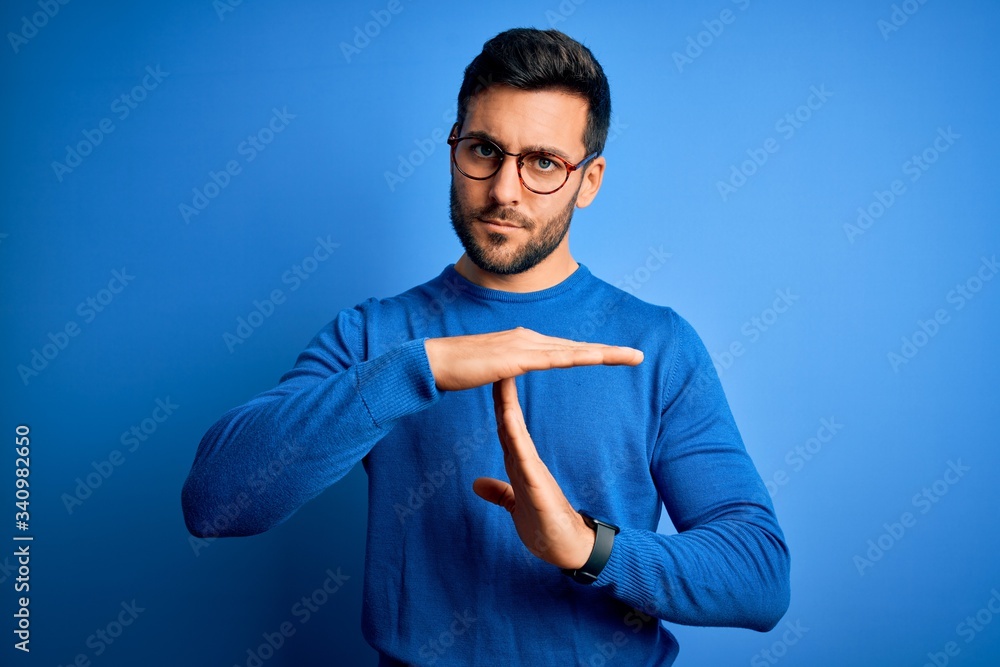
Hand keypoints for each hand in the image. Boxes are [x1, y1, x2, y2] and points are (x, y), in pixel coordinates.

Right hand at [424, 327, 642, 391]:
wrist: (432, 362)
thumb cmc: (455, 369)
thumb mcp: (488, 370)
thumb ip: (503, 369)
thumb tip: (509, 369)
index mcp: (522, 342)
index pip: (564, 349)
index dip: (590, 353)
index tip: (614, 357)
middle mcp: (527, 338)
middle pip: (575, 347)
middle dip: (608, 351)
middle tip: (638, 355)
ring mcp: (522, 345)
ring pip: (571, 350)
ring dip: (604, 353)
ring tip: (631, 357)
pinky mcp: (515, 358)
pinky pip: (553, 359)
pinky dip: (578, 358)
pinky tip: (596, 359)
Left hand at [472, 376, 595, 569]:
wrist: (570, 549)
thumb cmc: (545, 527)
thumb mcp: (515, 506)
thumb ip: (500, 493)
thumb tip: (477, 484)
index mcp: (520, 464)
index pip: (506, 425)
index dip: (497, 400)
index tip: (489, 375)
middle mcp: (526, 461)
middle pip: (509, 420)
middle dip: (501, 391)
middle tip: (495, 360)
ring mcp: (533, 471)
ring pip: (516, 432)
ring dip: (508, 404)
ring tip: (504, 376)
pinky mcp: (538, 485)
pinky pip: (523, 457)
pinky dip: (515, 436)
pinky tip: (509, 419)